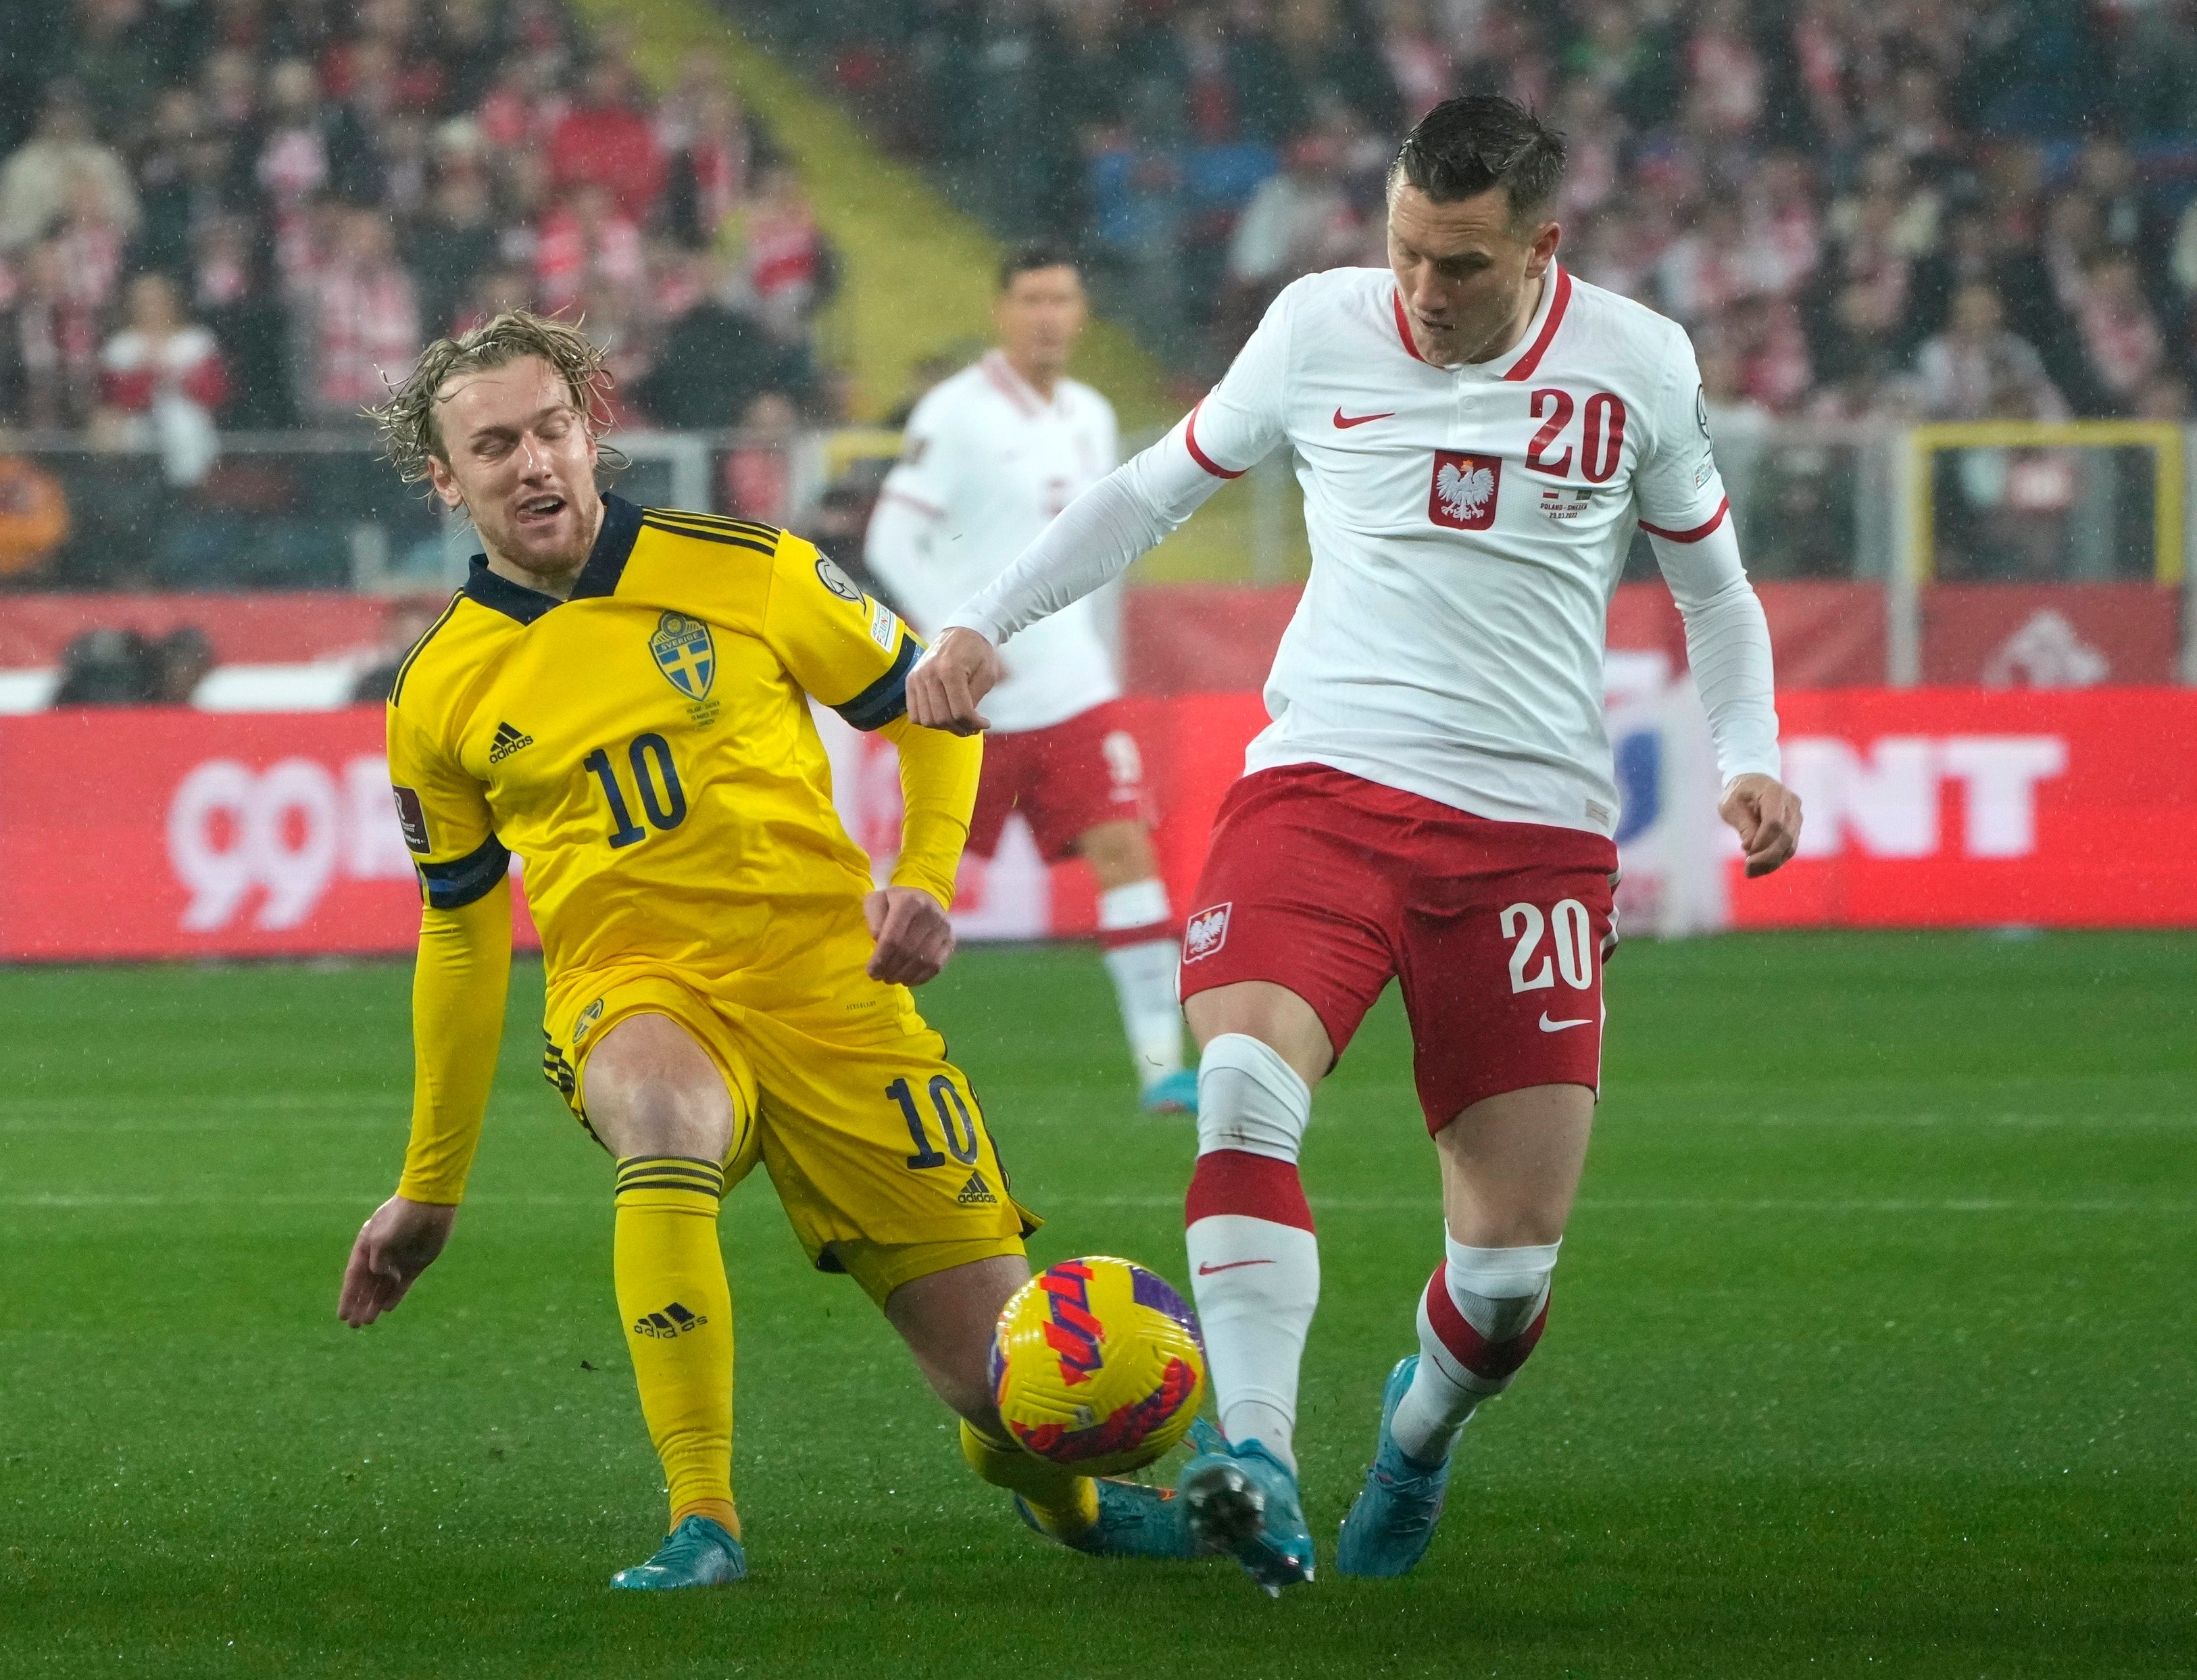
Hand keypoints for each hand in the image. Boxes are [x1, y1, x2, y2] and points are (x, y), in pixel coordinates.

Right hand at [338, 1195, 456, 1326]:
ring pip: (383, 1287)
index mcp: (367, 1245)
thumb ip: (377, 1259)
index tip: (342, 1315)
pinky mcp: (416, 1263)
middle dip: (359, 1304)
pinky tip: (387, 1309)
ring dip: (375, 1303)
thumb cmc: (402, 1216)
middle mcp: (381, 1255)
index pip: (354, 1275)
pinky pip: (403, 1284)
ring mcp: (399, 1259)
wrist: (429, 1204)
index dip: (348, 1296)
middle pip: (367, 1285)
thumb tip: (378, 1276)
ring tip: (368, 1322)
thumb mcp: (382, 1236)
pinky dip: (395, 1296)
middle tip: (354, 1325)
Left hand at [864, 885, 955, 985]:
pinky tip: (907, 979)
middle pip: (908, 951)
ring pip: (923, 961)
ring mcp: (943, 928)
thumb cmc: (894, 903)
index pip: (893, 938)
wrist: (923, 897)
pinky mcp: (951, 940)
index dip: (880, 959)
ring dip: (904, 975)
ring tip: (891, 978)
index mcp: (908, 902)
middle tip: (879, 977)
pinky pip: (936, 966)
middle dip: (890, 969)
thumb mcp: (876, 901)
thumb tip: (879, 941)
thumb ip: (873, 919)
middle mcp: (929, 913)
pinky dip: (920, 978)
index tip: (871, 971)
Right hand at [906, 628, 1002, 735]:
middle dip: (960, 728)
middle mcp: (929, 674)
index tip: (984, 724)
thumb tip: (967, 721)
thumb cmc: (978, 651)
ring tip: (958, 722)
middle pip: (942, 718)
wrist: (962, 630)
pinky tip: (942, 715)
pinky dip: (928, 720)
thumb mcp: (987, 674)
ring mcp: (917, 677)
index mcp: (950, 670)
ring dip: (944, 727)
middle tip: (972, 727)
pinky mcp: (911, 680)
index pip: (960, 711)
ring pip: (926, 719)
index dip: (974, 724)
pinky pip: (913, 713)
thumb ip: (976, 699)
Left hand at [1719, 772, 1802, 877]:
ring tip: (1750, 872)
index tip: (1745, 850)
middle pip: (1785, 836)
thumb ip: (1743, 825)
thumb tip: (1752, 847)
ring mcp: (1796, 816)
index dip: (1761, 841)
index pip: (1774, 822)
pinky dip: (1775, 861)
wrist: (1753, 783)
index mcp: (1774, 793)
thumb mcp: (1731, 805)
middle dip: (1766, 856)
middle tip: (1747, 869)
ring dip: (1771, 863)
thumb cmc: (1739, 793)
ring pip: (1790, 846)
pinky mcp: (1795, 828)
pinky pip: (1789, 848)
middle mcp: (1791, 804)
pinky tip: (1759, 868)